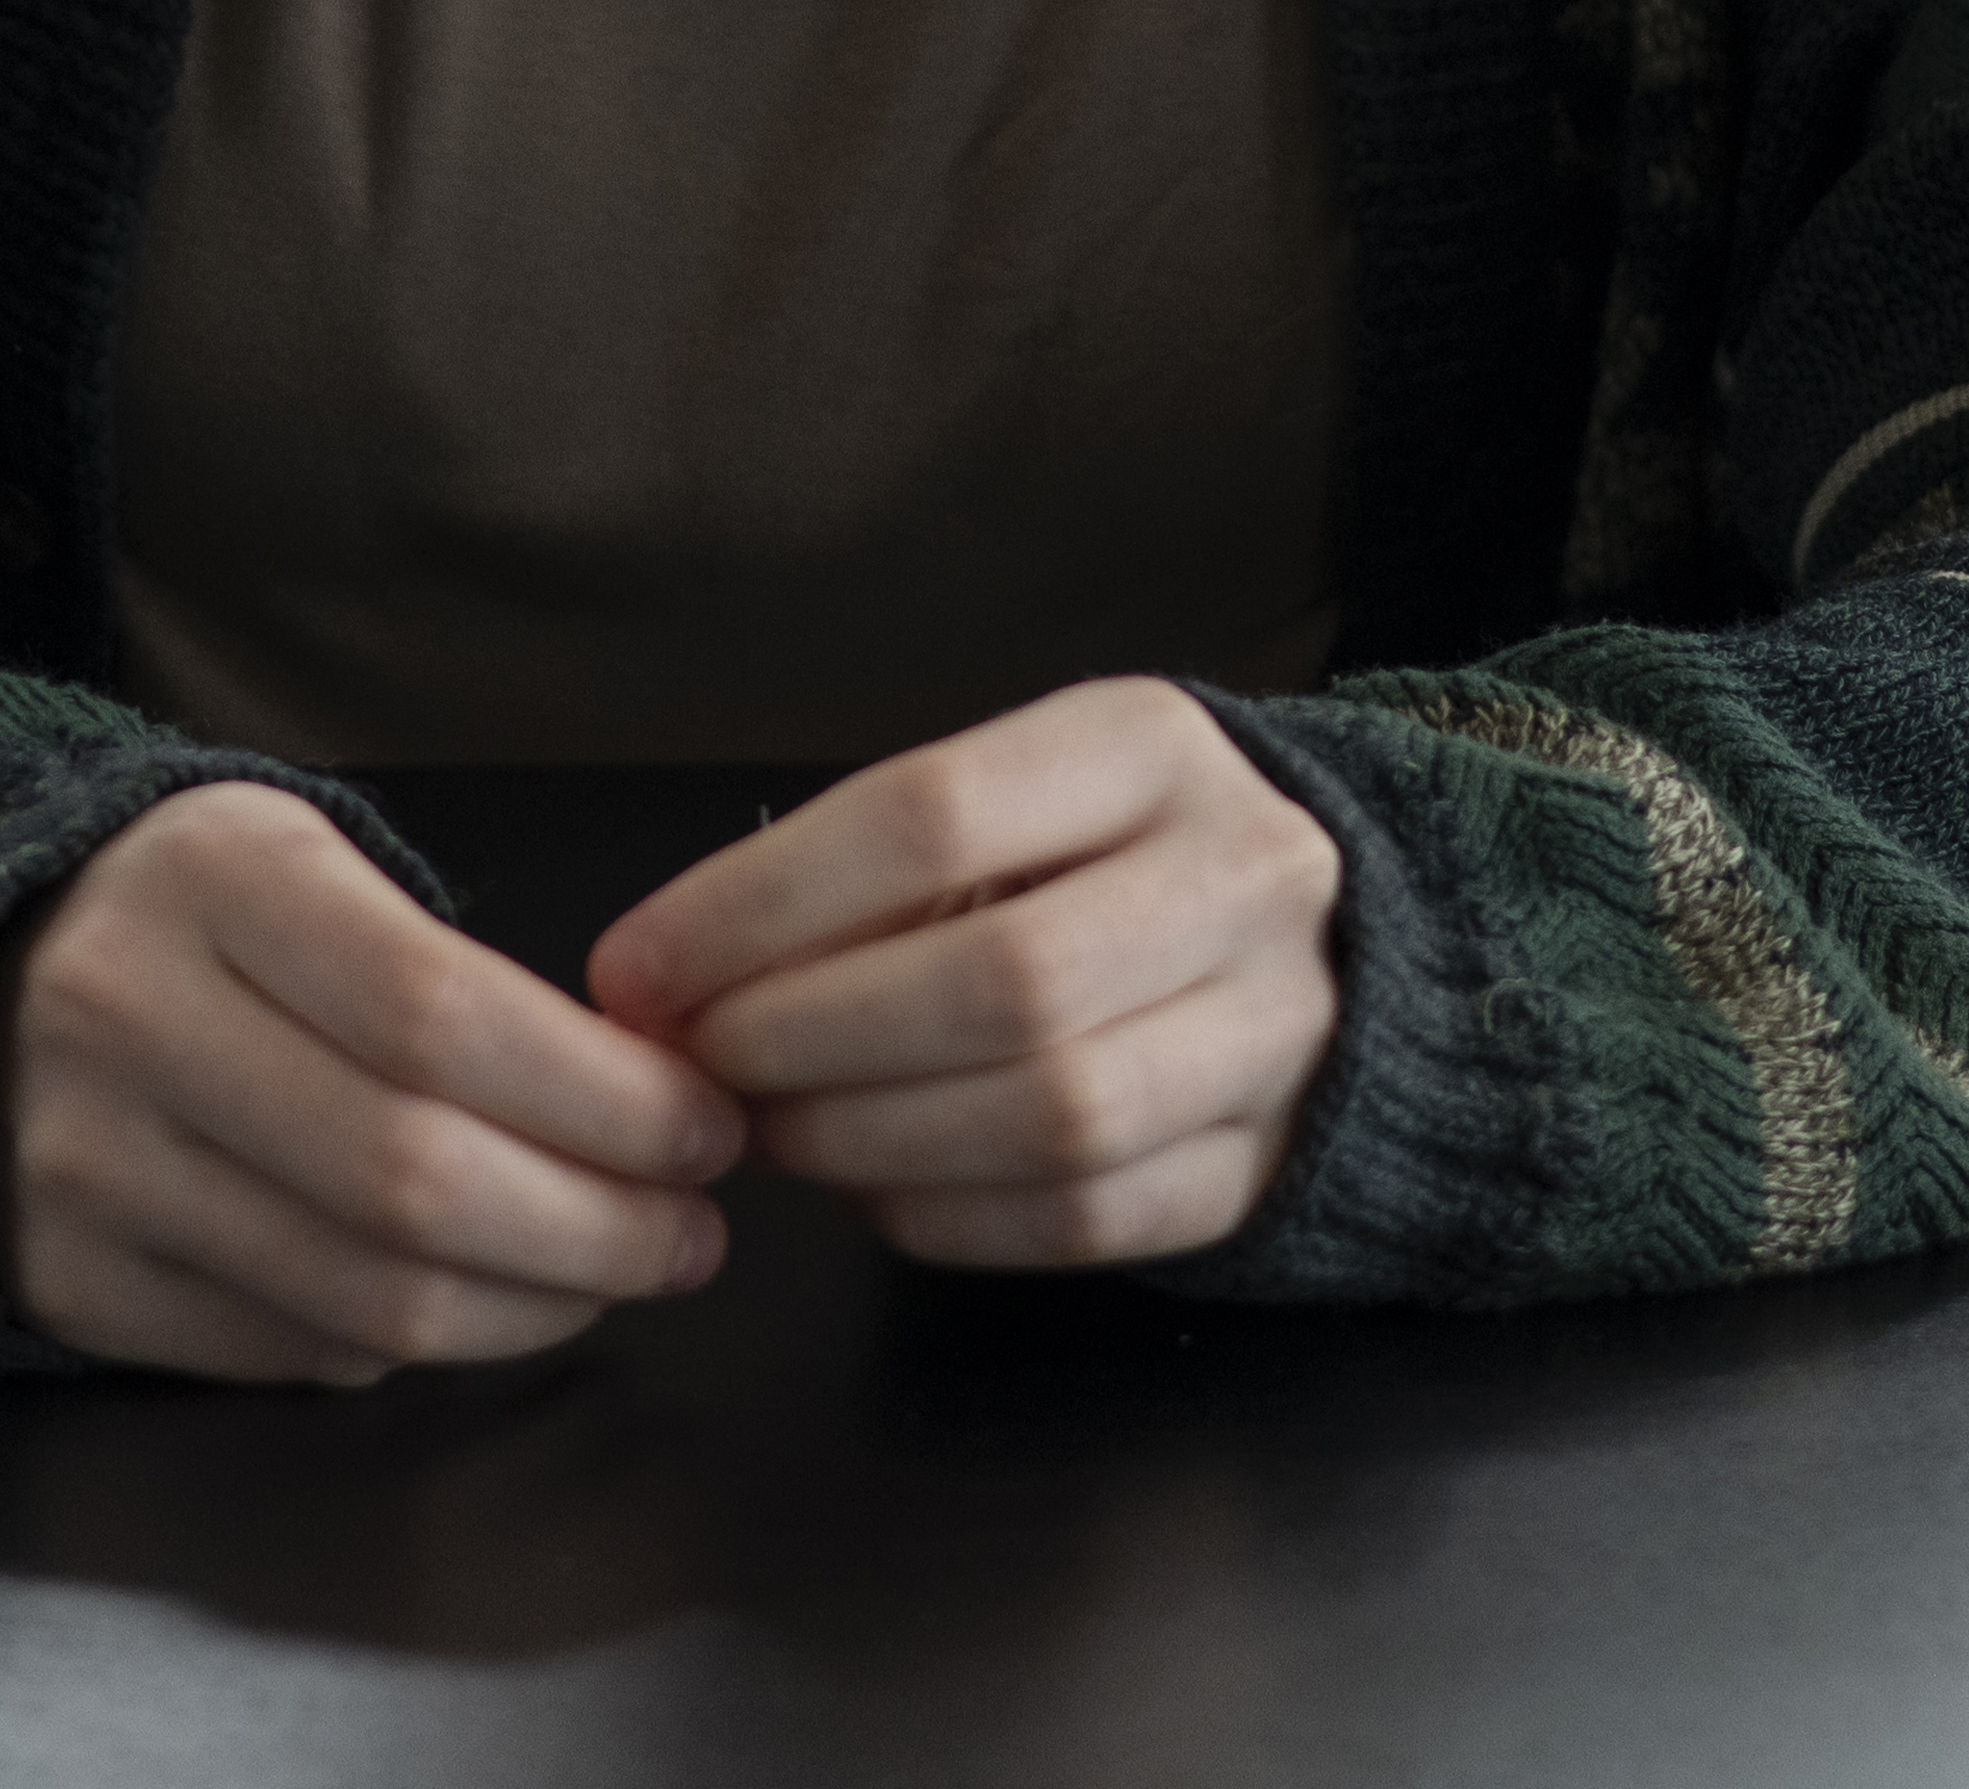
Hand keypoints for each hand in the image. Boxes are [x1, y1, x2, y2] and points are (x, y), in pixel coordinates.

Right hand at [0, 780, 743, 1382]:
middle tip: (690, 1231)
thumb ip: (457, 975)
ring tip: (609, 1275)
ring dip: (532, 1309)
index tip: (704, 1126)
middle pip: (414, 1177)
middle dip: (598, 1228)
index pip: (442, 1014)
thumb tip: (643, 1108)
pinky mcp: (71, 1284)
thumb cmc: (195, 915)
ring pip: (366, 1294)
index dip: (604, 1097)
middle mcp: (132, 1022)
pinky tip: (467, 1298)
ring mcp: (88, 1169)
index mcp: (216, 882)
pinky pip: (292, 1351)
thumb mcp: (307, 863)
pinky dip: (409, 1342)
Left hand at [579, 677, 1342, 1272]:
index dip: (758, 903)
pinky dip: (946, 1214)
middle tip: (702, 1065)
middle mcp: (1241, 880)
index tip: (640, 967)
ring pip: (1051, 1114)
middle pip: (1000, 979)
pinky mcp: (1268, 1165)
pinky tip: (870, 1186)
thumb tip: (665, 979)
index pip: (931, 813)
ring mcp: (1276, 1032)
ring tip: (772, 1128)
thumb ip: (855, 874)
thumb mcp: (1010, 804)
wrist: (1328, 939)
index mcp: (1152, 749)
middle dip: (810, 1036)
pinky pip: (1085, 1219)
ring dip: (868, 1137)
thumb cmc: (1102, 860)